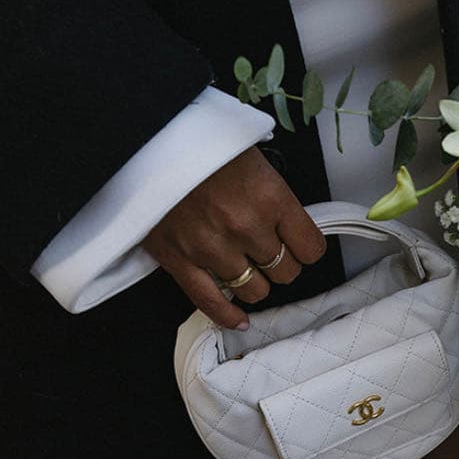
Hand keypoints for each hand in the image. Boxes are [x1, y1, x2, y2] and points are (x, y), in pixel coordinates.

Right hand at [143, 148, 326, 328]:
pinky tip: (239, 319)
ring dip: (255, 282)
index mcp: (270, 197)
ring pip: (254, 290)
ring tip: (248, 267)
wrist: (147, 139)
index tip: (300, 245)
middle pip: (285, 272)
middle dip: (281, 264)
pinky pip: (210, 302)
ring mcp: (212, 247)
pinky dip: (227, 315)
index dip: (307, 249)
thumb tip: (291, 225)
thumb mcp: (253, 157)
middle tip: (270, 251)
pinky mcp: (179, 260)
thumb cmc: (203, 144)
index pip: (311, 248)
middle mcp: (245, 227)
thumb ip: (274, 195)